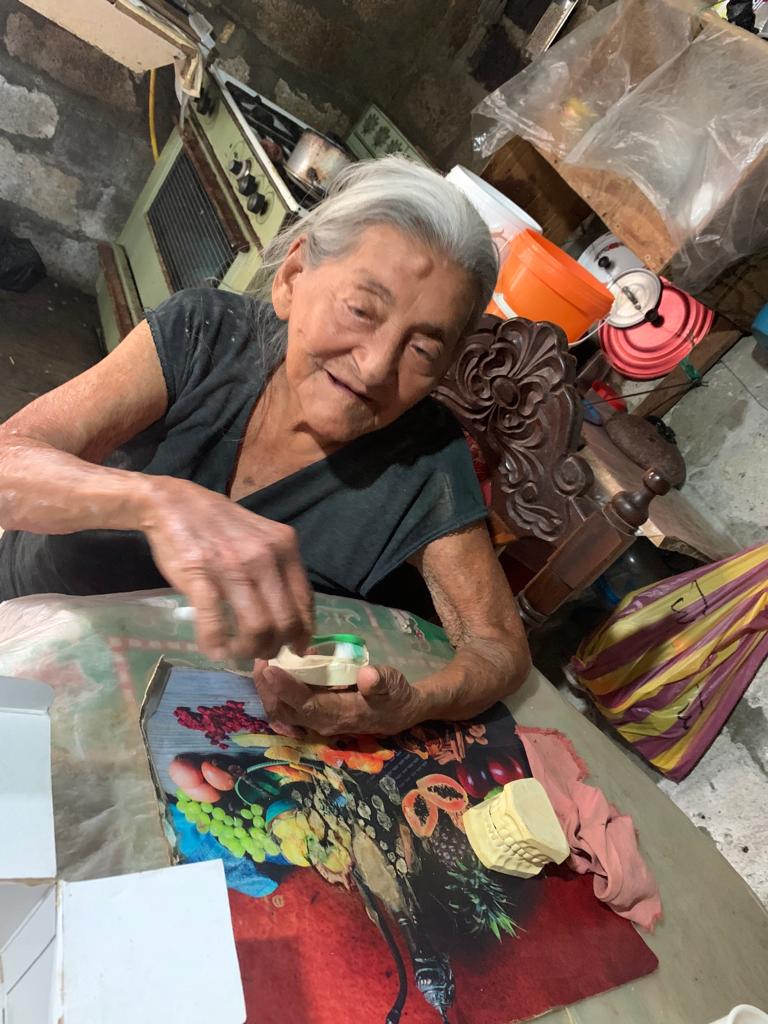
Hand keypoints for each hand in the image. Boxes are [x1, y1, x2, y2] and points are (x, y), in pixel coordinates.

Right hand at [140, 476, 313, 660]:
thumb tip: (292, 615)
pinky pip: (215, 624)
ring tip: (239, 652)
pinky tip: (215, 650)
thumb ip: (278, 570)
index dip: (303, 632)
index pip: (305, 602)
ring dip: (249, 650)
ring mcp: (233, 567)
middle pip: (285, 621)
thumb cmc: (220, 525)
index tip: (296, 648)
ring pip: (257, 628)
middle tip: (263, 653)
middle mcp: (265, 556)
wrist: (173, 503)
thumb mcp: (261, 538)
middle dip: (276, 647)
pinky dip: (217, 645)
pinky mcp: (201, 577)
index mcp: (285, 546)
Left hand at [253, 660, 423, 736]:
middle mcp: (322, 722)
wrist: (399, 711)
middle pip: (284, 711)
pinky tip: (273, 669)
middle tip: (260, 660)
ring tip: (261, 663)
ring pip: (281, 710)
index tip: (270, 668)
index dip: (286, 688)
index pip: (306, 704)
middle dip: (267, 688)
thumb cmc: (394, 696)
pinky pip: (286, 706)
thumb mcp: (394, 685)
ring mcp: (315, 719)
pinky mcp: (312, 713)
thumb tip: (367, 675)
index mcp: (340, 715)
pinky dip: (275, 690)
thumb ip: (380, 682)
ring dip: (267, 689)